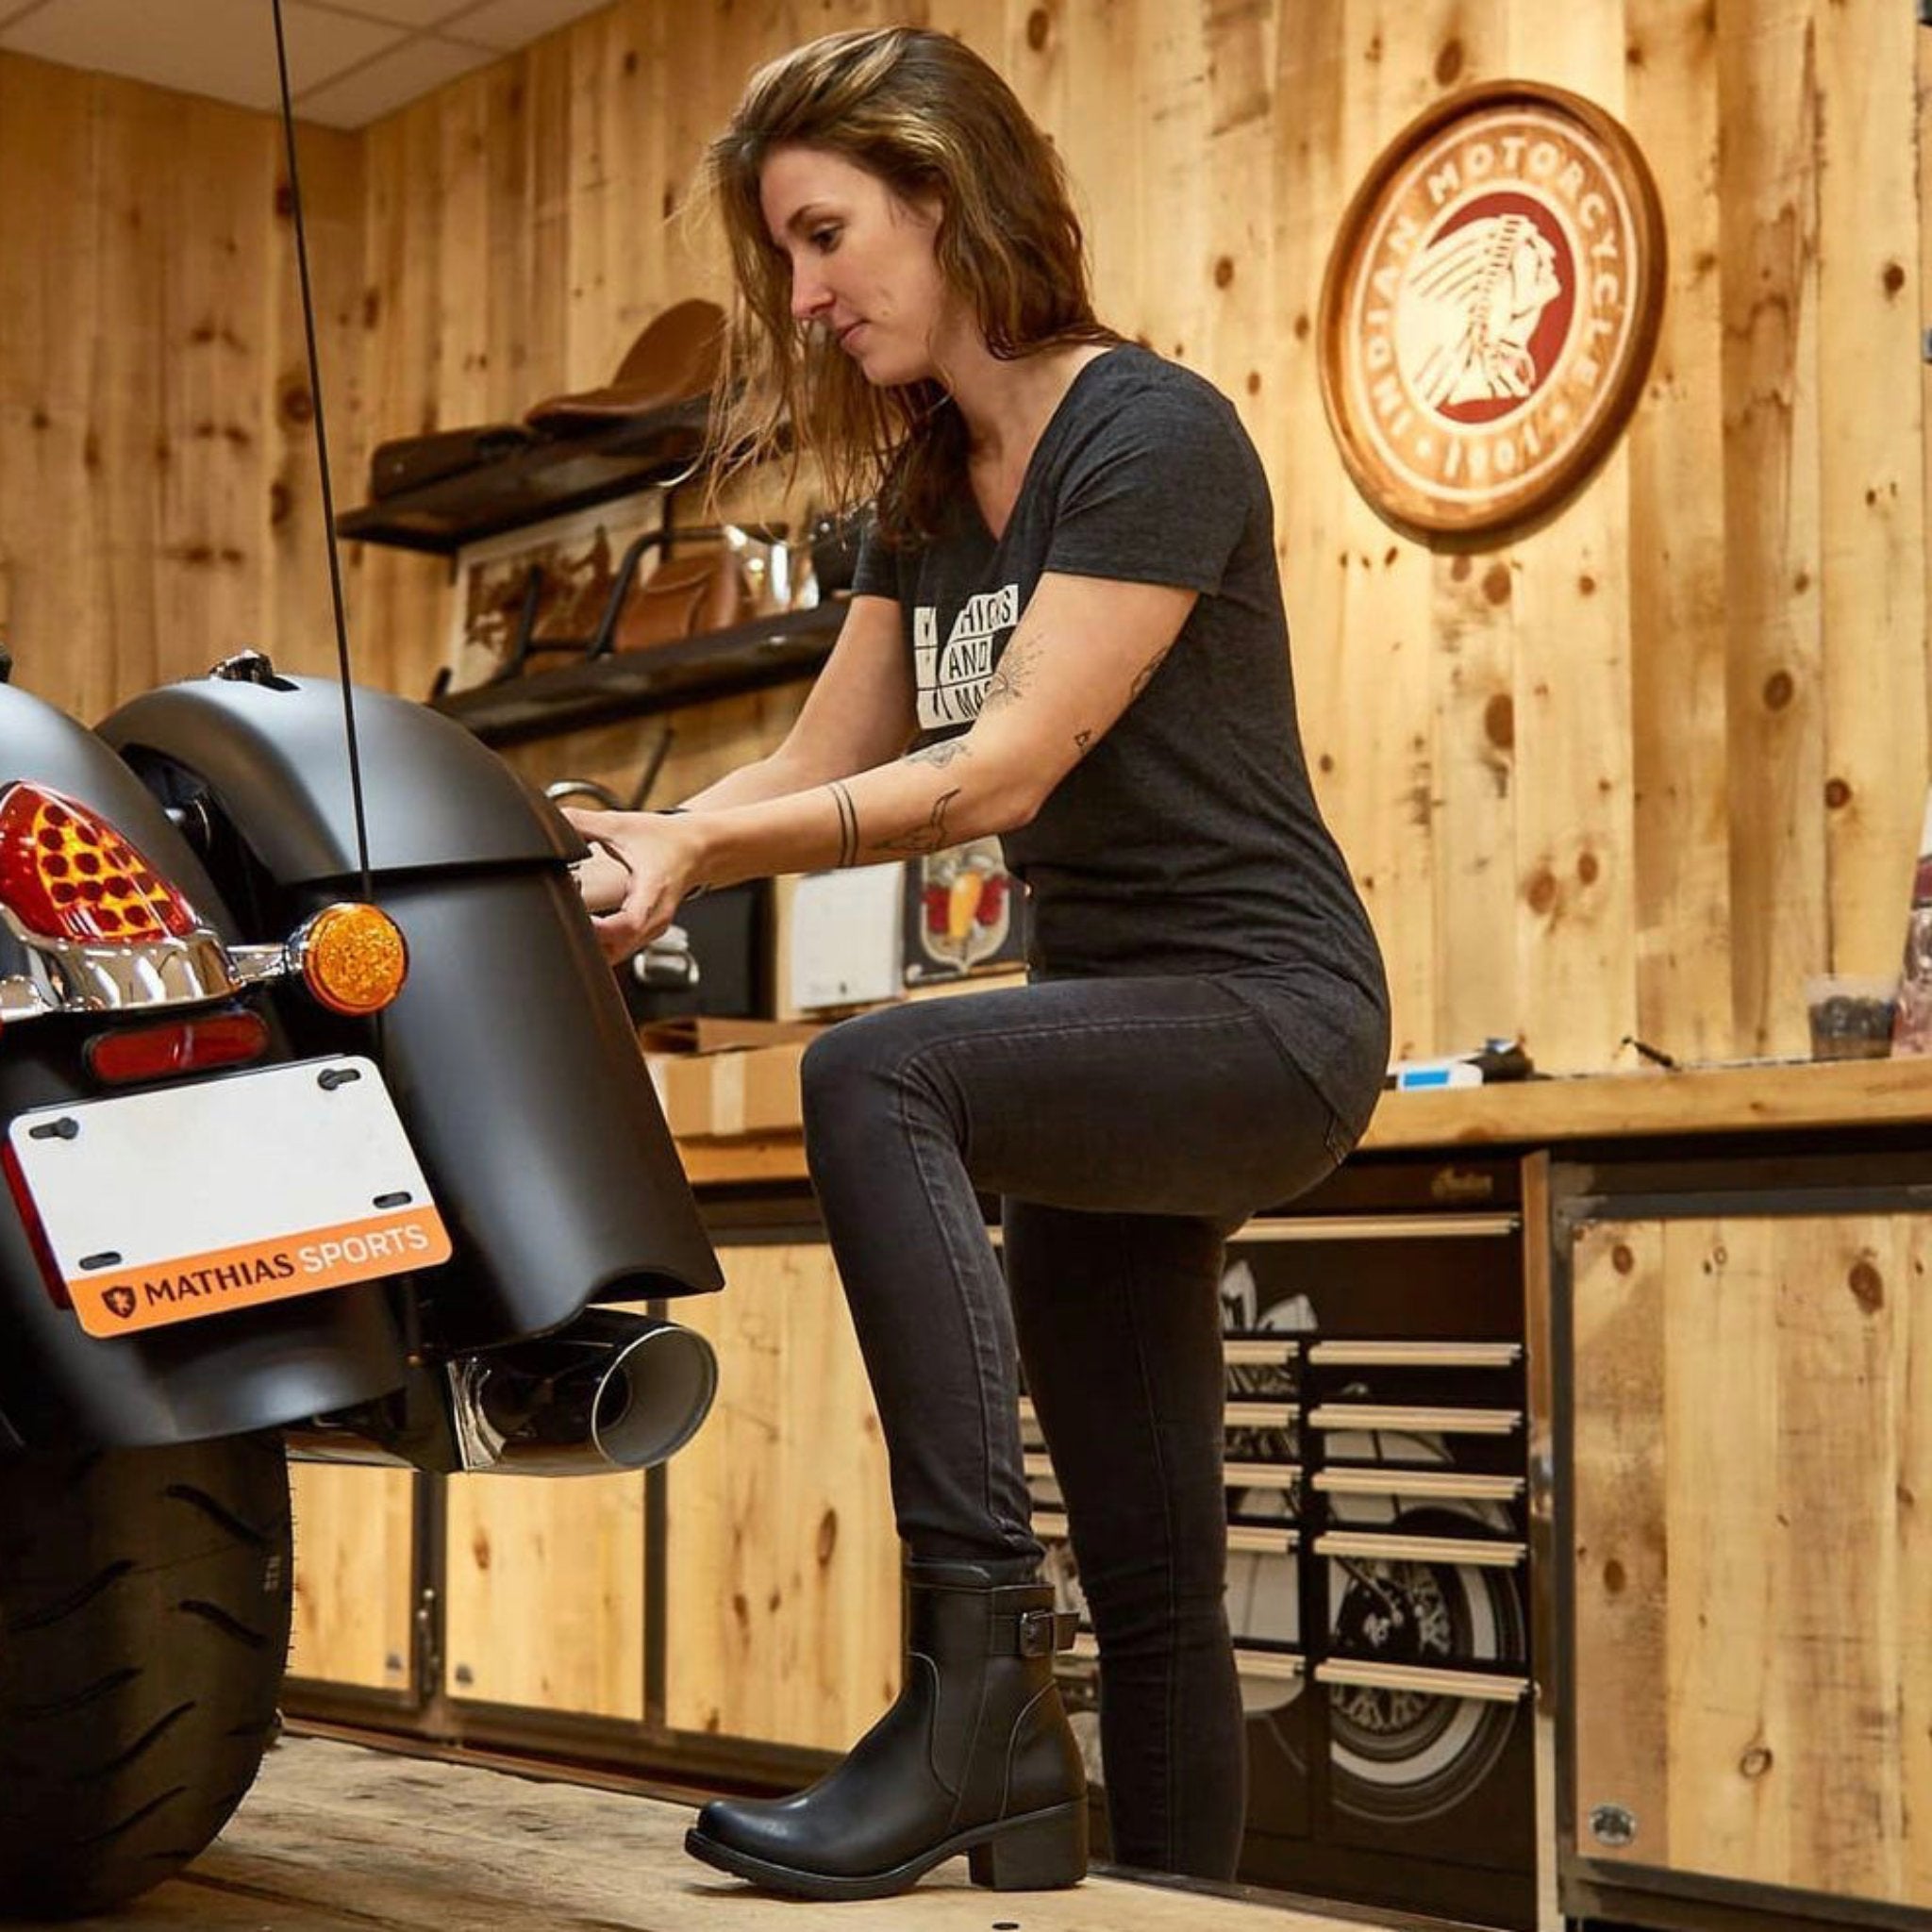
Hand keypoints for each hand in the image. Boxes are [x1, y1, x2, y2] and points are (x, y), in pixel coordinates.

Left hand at [560, 808, 703, 960]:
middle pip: (617, 949)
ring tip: (573, 919)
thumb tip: (548, 825)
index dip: (599, 929)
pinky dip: (600, 941)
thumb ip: (581, 823)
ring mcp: (652, 930)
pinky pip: (619, 949)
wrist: (696, 848)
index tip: (575, 918)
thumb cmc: (665, 839)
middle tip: (563, 918)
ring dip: (591, 943)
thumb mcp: (621, 824)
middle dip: (586, 939)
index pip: (628, 926)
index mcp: (653, 892)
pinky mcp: (646, 933)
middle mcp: (655, 918)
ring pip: (616, 954)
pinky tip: (587, 922)